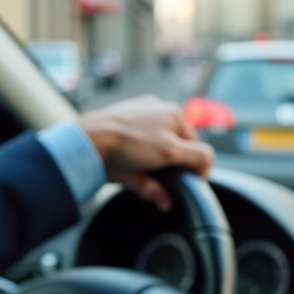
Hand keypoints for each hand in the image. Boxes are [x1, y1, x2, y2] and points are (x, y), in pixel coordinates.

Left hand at [78, 95, 214, 211]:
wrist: (88, 140)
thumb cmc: (128, 141)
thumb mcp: (169, 152)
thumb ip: (195, 159)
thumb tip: (205, 168)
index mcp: (173, 113)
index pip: (197, 145)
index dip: (197, 167)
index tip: (192, 183)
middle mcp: (156, 110)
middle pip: (175, 147)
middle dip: (172, 167)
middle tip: (164, 182)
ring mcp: (136, 116)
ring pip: (155, 148)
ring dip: (155, 165)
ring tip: (143, 174)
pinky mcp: (119, 126)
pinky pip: (136, 148)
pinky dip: (137, 161)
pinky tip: (130, 168)